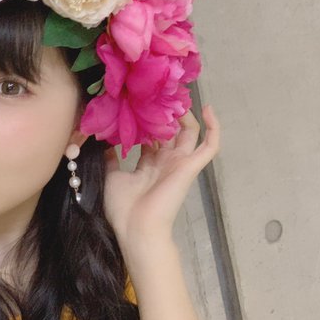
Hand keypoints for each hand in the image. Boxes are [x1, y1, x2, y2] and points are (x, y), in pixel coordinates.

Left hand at [103, 105, 220, 251]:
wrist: (136, 227)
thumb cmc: (122, 208)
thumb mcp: (112, 176)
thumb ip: (112, 158)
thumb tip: (106, 140)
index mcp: (149, 164)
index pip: (152, 136)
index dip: (148, 119)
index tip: (139, 100)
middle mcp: (166, 161)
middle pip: (172, 130)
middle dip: (168, 112)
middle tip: (160, 91)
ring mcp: (180, 162)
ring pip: (190, 132)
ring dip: (186, 113)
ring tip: (178, 94)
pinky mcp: (191, 166)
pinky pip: (210, 145)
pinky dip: (213, 127)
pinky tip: (207, 108)